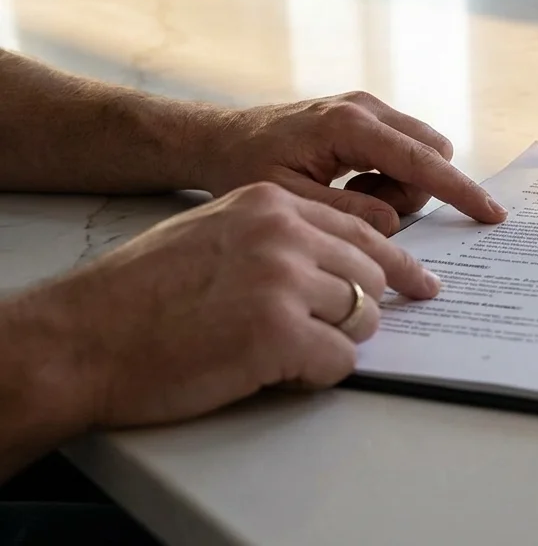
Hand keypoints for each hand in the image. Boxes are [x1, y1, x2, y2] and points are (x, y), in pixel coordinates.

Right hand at [14, 182, 438, 430]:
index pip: (360, 230)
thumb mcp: (213, 232)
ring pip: (363, 317)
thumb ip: (274, 237)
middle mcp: (285, 232)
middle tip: (345, 330)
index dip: (393, 263)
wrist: (78, 337)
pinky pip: (340, 360)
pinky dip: (319, 375)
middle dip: (367, 308)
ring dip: (337, 342)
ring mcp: (284, 280)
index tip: (420, 282)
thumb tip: (332, 265)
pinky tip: (281, 373)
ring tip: (289, 353)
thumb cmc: (136, 295)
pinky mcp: (280, 333)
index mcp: (270, 202)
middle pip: (371, 274)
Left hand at [193, 92, 503, 234]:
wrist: (219, 139)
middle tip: (365, 206)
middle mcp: (366, 106)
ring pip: (422, 153)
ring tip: (350, 195)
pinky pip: (404, 149)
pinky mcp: (366, 113)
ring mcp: (368, 106)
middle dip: (417, 191)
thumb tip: (393, 221)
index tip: (491, 214)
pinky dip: (390, 175)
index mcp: (348, 126)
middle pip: (431, 154)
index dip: (460, 191)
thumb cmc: (245, 169)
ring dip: (401, 186)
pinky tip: (351, 183)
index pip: (422, 161)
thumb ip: (347, 213)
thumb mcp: (290, 201)